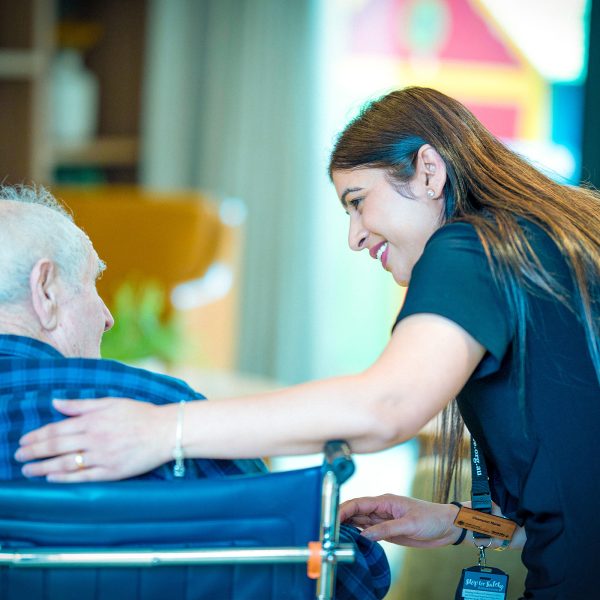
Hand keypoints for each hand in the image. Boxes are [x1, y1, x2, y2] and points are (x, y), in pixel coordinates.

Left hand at [15, 398, 173, 481]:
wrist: (165, 431)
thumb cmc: (140, 414)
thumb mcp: (111, 402)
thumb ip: (82, 405)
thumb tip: (55, 402)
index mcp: (94, 421)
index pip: (57, 429)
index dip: (37, 436)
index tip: (23, 440)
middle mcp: (95, 439)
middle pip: (56, 447)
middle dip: (34, 452)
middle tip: (18, 456)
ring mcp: (102, 457)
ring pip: (65, 463)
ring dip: (42, 467)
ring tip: (28, 470)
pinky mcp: (111, 472)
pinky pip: (82, 477)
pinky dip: (64, 478)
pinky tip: (51, 478)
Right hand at [340, 494, 461, 547]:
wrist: (446, 527)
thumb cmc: (431, 518)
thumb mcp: (410, 524)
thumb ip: (386, 529)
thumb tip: (365, 535)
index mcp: (385, 501)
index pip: (358, 503)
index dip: (343, 509)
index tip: (331, 519)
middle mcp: (381, 509)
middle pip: (355, 512)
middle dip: (341, 519)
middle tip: (328, 531)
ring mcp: (383, 520)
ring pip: (359, 522)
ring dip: (348, 528)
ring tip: (335, 537)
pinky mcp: (387, 531)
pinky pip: (368, 532)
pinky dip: (359, 536)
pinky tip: (351, 541)